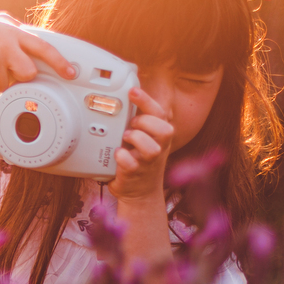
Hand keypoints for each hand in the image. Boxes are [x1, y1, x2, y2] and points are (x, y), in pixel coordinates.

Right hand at [0, 7, 73, 90]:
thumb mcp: (0, 21)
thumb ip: (18, 32)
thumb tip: (37, 39)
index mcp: (14, 33)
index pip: (44, 49)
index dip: (60, 63)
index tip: (71, 73)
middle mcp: (6, 46)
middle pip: (28, 74)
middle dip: (20, 75)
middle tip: (6, 66)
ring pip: (4, 84)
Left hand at [110, 86, 174, 202]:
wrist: (140, 192)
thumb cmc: (139, 159)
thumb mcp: (144, 137)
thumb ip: (139, 119)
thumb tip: (127, 93)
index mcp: (159, 135)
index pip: (160, 113)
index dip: (147, 101)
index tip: (133, 91)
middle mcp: (158, 148)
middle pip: (165, 130)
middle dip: (146, 122)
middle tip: (132, 123)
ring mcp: (147, 163)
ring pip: (152, 149)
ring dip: (137, 139)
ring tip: (125, 137)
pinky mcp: (134, 175)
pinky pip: (131, 164)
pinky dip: (123, 157)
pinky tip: (118, 153)